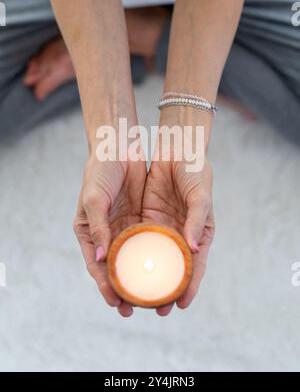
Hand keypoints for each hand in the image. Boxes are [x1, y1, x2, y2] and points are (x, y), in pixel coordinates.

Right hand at [73, 155, 146, 316]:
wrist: (120, 146)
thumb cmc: (100, 170)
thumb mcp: (95, 198)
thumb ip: (98, 227)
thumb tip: (102, 259)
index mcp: (90, 233)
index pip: (97, 266)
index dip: (105, 286)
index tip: (115, 305)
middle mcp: (108, 234)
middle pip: (118, 268)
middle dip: (127, 290)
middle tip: (137, 310)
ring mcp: (127, 227)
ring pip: (137, 258)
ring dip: (145, 277)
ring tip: (156, 297)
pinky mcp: (143, 218)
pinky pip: (152, 241)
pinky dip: (158, 256)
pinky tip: (168, 269)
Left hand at [142, 155, 214, 315]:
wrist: (176, 148)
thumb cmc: (195, 170)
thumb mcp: (200, 194)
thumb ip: (197, 219)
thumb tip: (194, 249)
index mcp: (199, 234)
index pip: (194, 266)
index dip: (189, 287)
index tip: (179, 306)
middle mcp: (180, 234)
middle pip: (171, 268)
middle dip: (163, 290)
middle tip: (154, 310)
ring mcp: (162, 227)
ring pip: (152, 257)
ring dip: (143, 276)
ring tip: (134, 297)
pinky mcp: (146, 217)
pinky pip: (137, 239)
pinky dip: (131, 254)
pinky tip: (121, 268)